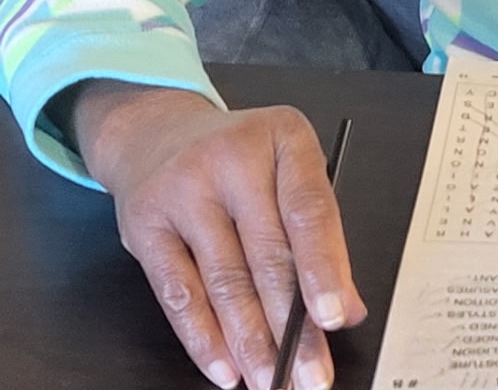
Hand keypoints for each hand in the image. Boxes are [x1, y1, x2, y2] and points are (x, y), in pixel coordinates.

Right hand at [67, 81, 364, 389]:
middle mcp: (234, 158)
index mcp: (285, 137)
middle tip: (309, 373)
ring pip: (224, 280)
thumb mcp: (288, 171)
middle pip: (268, 253)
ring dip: (250, 342)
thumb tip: (348, 308)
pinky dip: (204, 339)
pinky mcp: (146, 226)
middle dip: (291, 325)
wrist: (158, 136)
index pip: (310, 208)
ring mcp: (185, 190)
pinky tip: (224, 368)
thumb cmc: (240, 159)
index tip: (335, 318)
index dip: (324, 267)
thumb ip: (319, 233)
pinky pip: (179, 294)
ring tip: (271, 380)